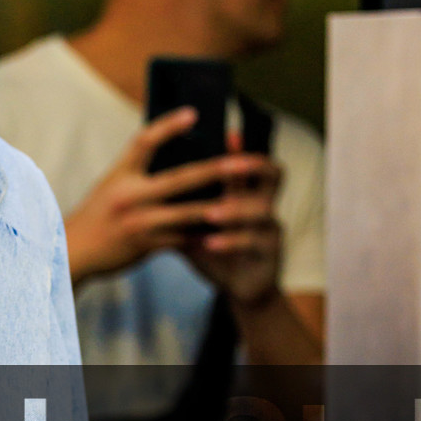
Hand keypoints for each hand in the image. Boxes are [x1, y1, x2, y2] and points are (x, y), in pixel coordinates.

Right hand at [64, 109, 273, 286]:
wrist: (73, 251)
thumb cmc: (98, 214)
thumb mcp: (112, 184)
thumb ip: (140, 171)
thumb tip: (180, 156)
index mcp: (120, 174)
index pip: (144, 141)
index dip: (169, 126)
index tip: (194, 113)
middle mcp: (131, 196)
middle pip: (182, 178)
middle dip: (217, 169)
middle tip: (245, 161)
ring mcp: (140, 222)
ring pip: (190, 213)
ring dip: (219, 207)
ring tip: (247, 200)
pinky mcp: (147, 245)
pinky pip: (184, 239)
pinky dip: (205, 235)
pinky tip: (227, 231)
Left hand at [180, 117, 284, 307]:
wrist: (238, 287)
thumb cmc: (215, 251)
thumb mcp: (197, 225)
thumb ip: (183, 203)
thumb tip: (148, 179)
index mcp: (247, 192)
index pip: (250, 161)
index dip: (241, 147)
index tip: (227, 132)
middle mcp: (264, 204)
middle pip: (273, 175)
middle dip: (252, 166)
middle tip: (230, 163)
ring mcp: (271, 229)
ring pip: (263, 210)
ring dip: (236, 209)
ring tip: (211, 212)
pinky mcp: (270, 254)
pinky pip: (254, 243)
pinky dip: (232, 241)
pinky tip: (211, 243)